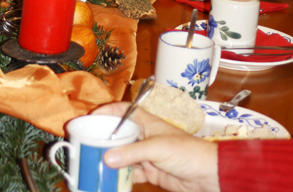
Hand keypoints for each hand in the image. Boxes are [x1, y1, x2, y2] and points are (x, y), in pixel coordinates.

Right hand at [93, 103, 218, 191]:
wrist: (207, 175)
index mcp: (148, 123)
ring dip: (111, 160)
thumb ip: (132, 153)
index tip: (91, 119)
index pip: (124, 111)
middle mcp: (146, 136)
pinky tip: (109, 180)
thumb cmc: (186, 152)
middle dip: (104, 139)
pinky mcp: (151, 172)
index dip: (108, 111)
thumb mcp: (158, 148)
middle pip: (120, 134)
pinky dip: (120, 177)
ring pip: (123, 155)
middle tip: (86, 146)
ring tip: (92, 164)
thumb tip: (106, 157)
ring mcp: (147, 155)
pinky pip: (130, 173)